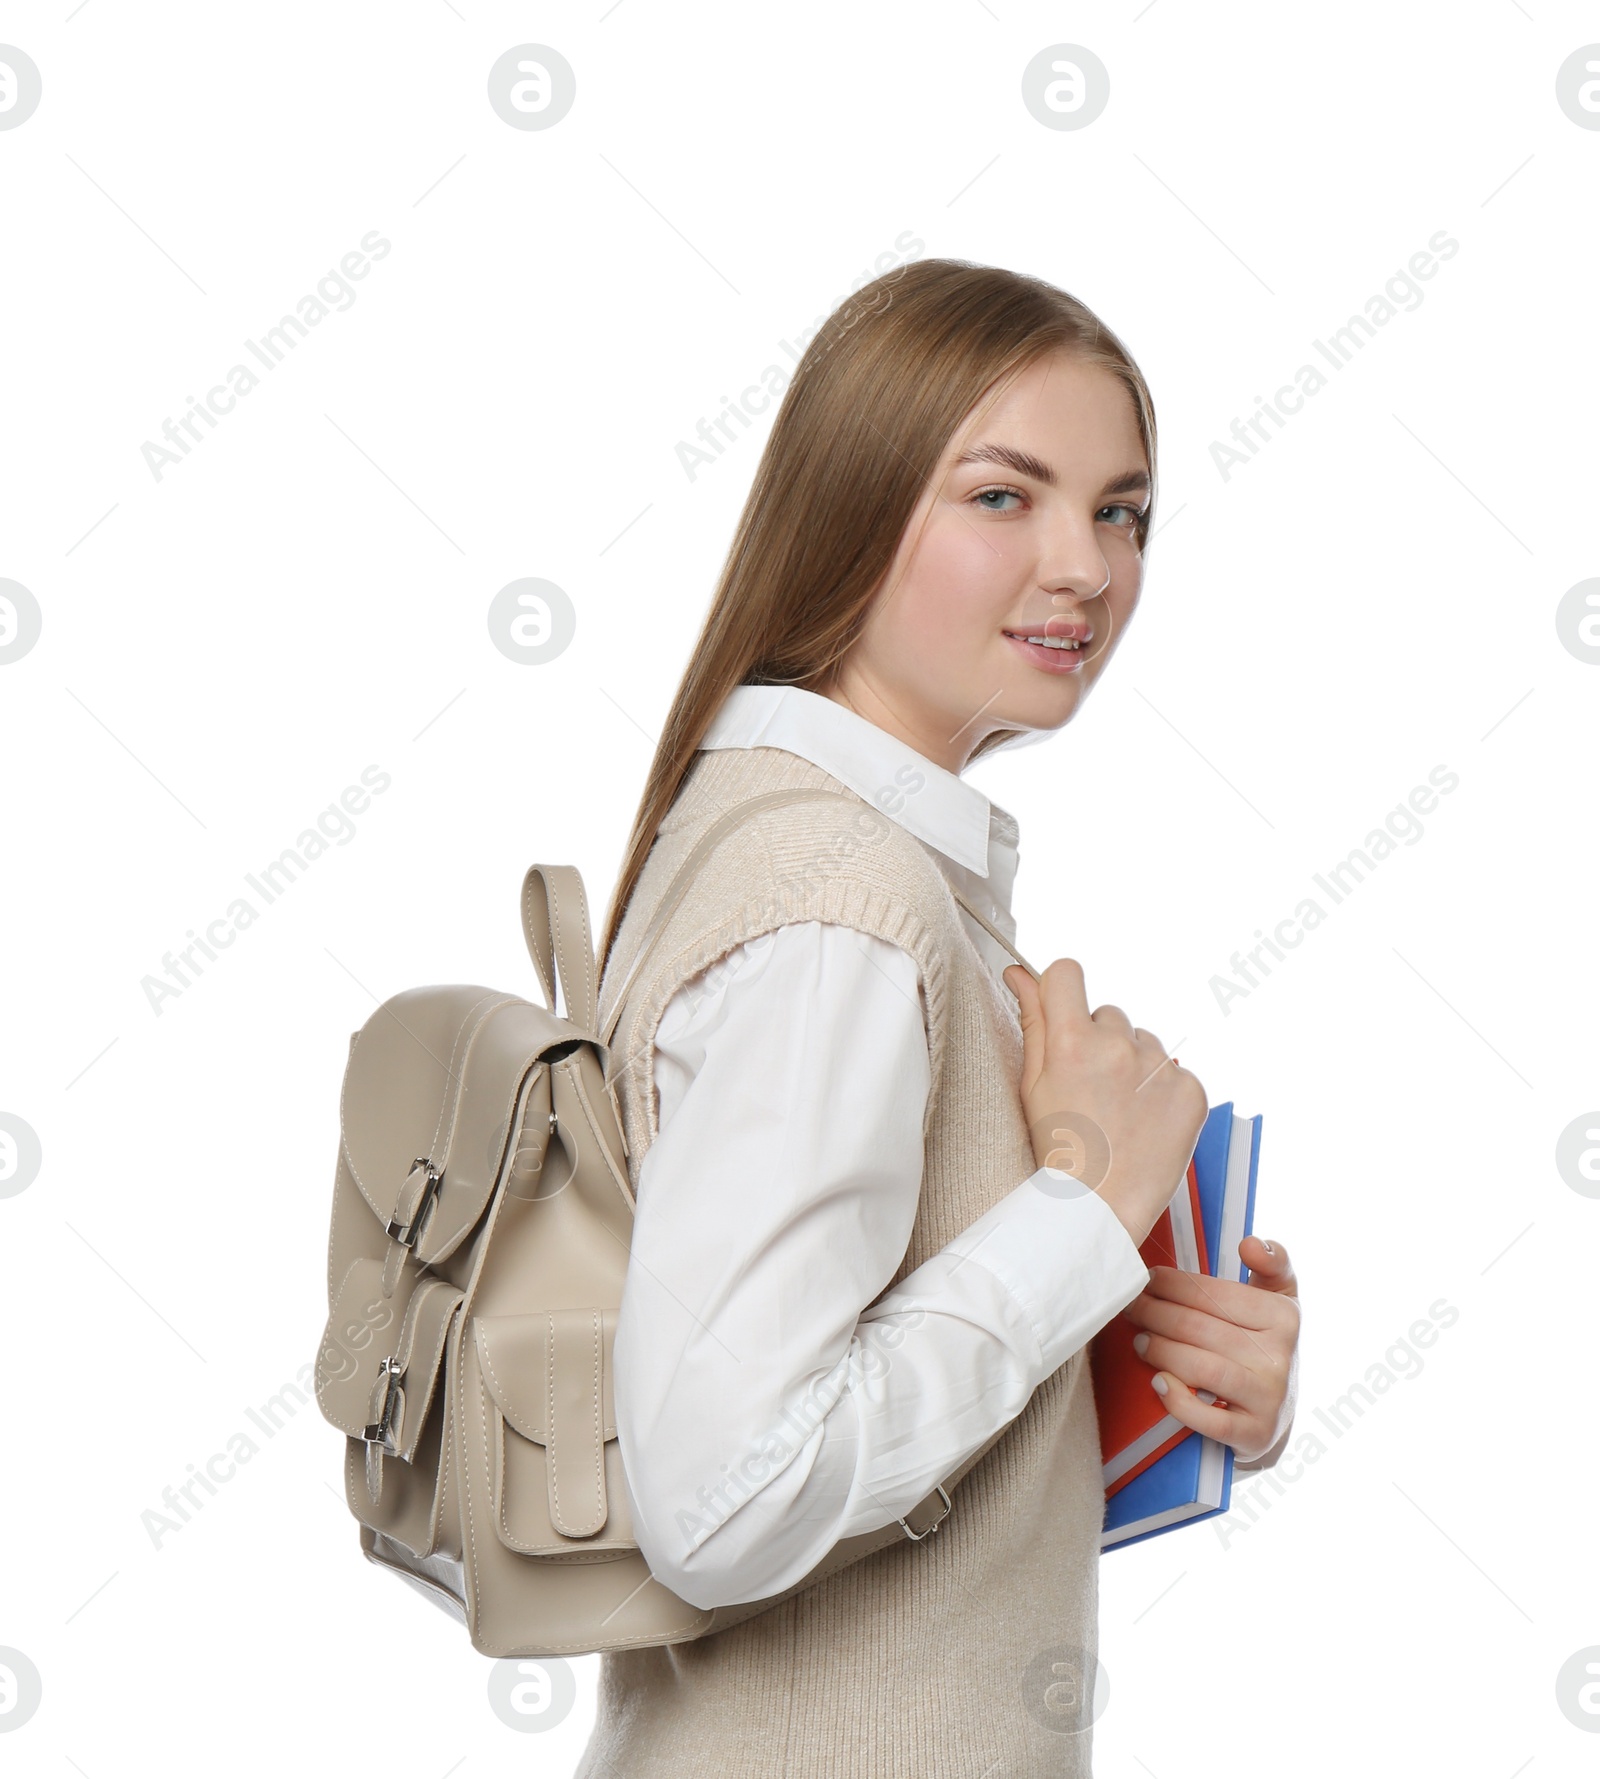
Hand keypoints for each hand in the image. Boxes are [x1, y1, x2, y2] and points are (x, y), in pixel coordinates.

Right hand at [1004, 958, 1208, 1248]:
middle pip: (1108, 1014)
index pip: (1067, 973)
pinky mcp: (1192, 1091)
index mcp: (1071, 1041)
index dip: (1060, 989)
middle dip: (1098, 1041)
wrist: (1100, 1209)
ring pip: (1143, 1042)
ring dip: (1132, 1065)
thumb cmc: (1058, 1149)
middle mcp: (1118, 1046)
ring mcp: (1159, 1069)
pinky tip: (1144, 1123)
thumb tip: (1019, 973)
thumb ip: (1033, 1021)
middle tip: (1089, 1090)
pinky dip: (1161, 1093)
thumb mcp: (1032, 1084)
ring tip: (1118, 1112)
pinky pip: (1174, 1072)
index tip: (1060, 1013)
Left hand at [1117, 1235, 1300, 1463]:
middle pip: (1200, 1328)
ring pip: (1202, 1368)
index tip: (1145, 1279)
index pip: (1215, 1294)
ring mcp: (1269, 1398)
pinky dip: (1179, 1401)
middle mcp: (1281, 1357)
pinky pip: (1210, 1419)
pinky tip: (1158, 1383)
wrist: (1276, 1414)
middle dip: (1156, 1314)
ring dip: (1161, 1351)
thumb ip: (1271, 1263)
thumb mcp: (1278, 1300)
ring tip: (1140, 1341)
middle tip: (1129, 1308)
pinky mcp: (1255, 1434)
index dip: (1172, 1285)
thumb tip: (1250, 1243)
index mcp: (1284, 1316)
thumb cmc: (1264, 1344)